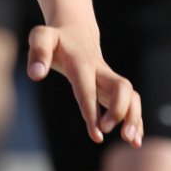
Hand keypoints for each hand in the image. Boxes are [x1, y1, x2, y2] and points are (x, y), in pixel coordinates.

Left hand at [27, 24, 142, 146]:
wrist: (76, 29)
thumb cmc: (55, 38)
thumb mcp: (41, 38)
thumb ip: (38, 53)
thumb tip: (36, 75)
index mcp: (82, 63)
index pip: (88, 89)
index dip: (92, 112)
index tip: (97, 135)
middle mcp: (101, 71)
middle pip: (122, 88)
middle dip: (121, 111)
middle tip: (110, 132)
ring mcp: (109, 78)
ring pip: (131, 96)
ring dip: (134, 118)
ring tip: (132, 141)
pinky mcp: (113, 86)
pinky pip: (130, 102)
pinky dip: (135, 120)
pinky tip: (134, 140)